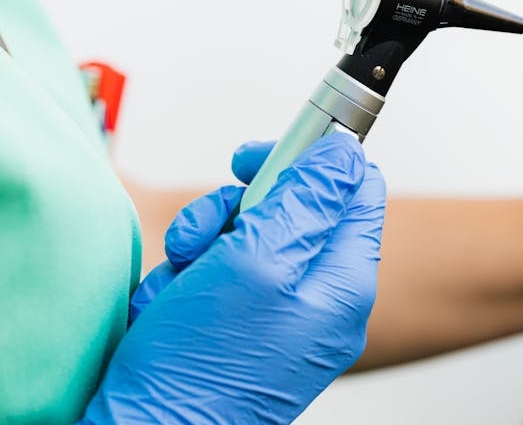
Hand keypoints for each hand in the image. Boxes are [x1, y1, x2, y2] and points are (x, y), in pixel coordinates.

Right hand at [81, 133, 385, 423]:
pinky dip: (183, 282)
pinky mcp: (237, 329)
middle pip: (292, 210)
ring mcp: (278, 317)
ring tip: (180, 279)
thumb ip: (305, 200)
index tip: (258, 157)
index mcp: (343, 283)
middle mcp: (318, 301)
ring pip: (243, 238)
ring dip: (199, 246)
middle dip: (235, 210)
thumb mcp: (256, 262)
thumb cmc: (200, 368)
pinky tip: (167, 308)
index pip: (355, 191)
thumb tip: (344, 153)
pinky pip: (213, 276)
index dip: (309, 160)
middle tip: (208, 228)